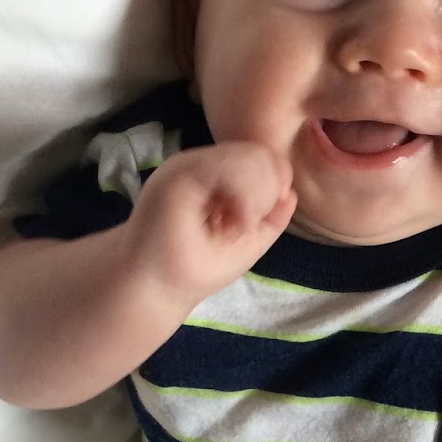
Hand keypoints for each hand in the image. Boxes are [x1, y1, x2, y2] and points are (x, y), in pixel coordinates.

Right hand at [126, 139, 295, 304]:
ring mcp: (187, 164)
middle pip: (261, 154)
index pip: (263, 158)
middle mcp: (201, 162)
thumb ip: (271, 217)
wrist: (150, 287)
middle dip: (266, 194)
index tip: (252, 222)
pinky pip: (228, 169)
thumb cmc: (196, 267)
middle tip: (240, 227)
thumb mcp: (247, 242)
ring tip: (233, 227)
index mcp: (217, 174)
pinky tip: (231, 225)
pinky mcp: (178, 176)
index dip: (272, 186)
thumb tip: (291, 192)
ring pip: (251, 157)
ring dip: (255, 200)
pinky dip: (244, 201)